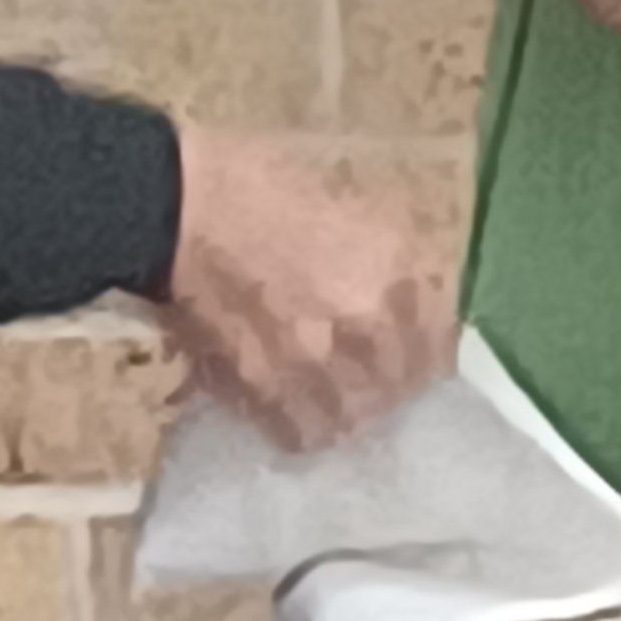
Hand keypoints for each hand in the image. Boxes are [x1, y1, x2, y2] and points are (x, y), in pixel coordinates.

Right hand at [154, 129, 454, 450]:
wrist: (177, 207)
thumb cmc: (267, 186)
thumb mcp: (357, 204)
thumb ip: (399, 259)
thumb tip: (420, 303)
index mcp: (399, 272)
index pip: (443, 343)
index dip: (428, 344)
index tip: (416, 342)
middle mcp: (368, 328)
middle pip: (404, 386)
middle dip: (393, 376)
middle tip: (373, 363)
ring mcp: (314, 367)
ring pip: (358, 416)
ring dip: (352, 405)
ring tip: (336, 386)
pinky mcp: (263, 391)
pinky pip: (304, 434)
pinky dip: (307, 424)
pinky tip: (299, 399)